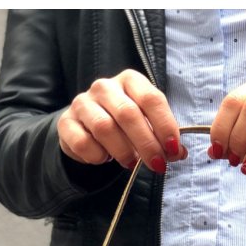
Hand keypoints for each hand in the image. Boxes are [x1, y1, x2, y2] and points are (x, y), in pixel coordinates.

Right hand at [58, 69, 188, 173]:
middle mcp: (105, 87)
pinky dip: (97, 156)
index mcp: (130, 80)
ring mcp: (83, 103)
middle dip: (146, 143)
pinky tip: (104, 159)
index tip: (173, 149)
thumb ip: (163, 136)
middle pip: (128, 114)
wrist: (85, 127)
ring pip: (104, 128)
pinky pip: (83, 142)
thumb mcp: (147, 124)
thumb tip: (179, 153)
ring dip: (123, 151)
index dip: (165, 125)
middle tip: (157, 165)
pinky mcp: (66, 123)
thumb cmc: (123, 125)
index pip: (151, 99)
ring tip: (131, 164)